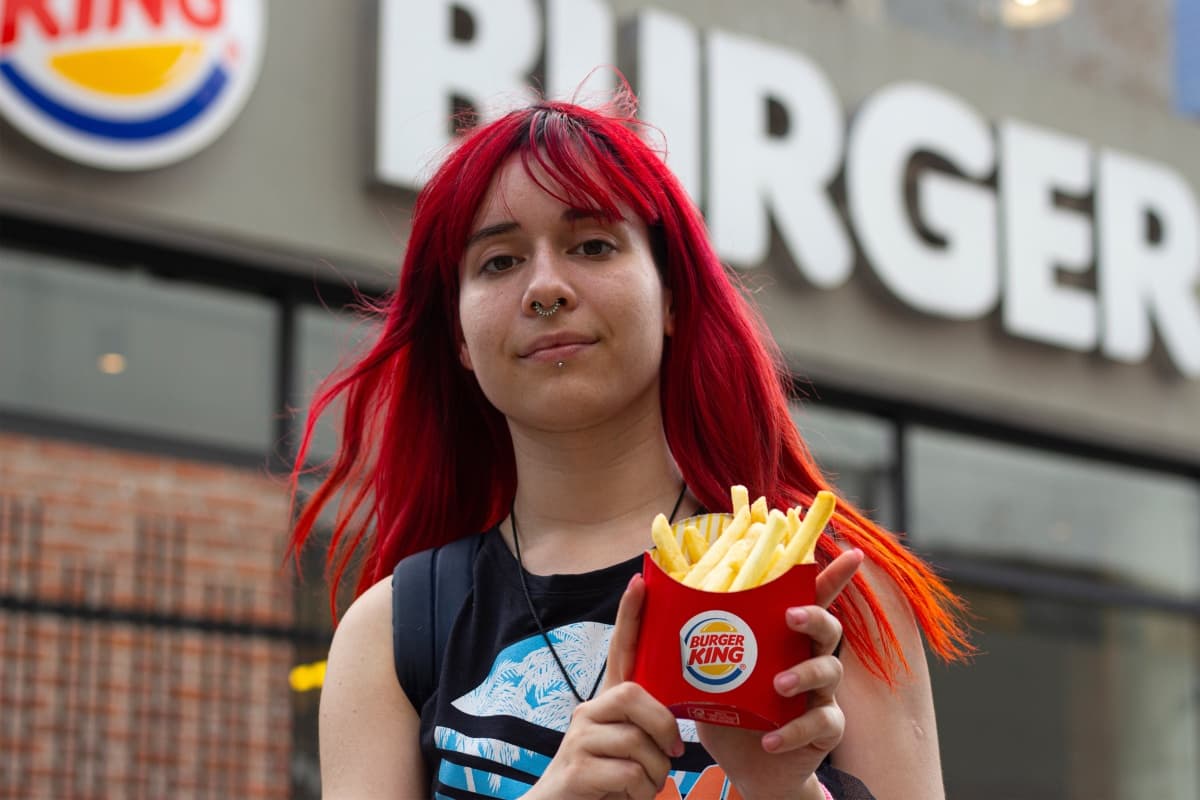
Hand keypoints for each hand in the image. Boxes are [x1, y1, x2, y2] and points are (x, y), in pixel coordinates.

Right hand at [527, 575, 684, 799]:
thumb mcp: (631, 750)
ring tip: (643, 786)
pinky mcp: (576, 768)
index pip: (619, 651)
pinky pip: (630, 772)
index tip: (639, 581)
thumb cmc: (607, 783)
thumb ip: (646, 730)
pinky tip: (627, 795)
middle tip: (672, 755)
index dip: (629, 616)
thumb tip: (676, 733)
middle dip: (663, 727)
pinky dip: (641, 791)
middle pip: (635, 695)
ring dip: (655, 773)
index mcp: (607, 704)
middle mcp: (588, 711)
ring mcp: (578, 738)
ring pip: (639, 742)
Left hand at [696, 548, 863, 798]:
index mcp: (784, 638)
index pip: (812, 600)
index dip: (834, 576)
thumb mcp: (710, 675)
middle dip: (814, 617)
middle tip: (790, 617)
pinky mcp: (825, 729)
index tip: (853, 553)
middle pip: (828, 627)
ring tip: (778, 685)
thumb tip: (653, 600)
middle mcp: (808, 658)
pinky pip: (820, 723)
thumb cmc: (731, 711)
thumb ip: (695, 645)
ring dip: (804, 673)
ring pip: (830, 670)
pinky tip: (770, 739)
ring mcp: (821, 694)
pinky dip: (793, 731)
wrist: (747, 767)